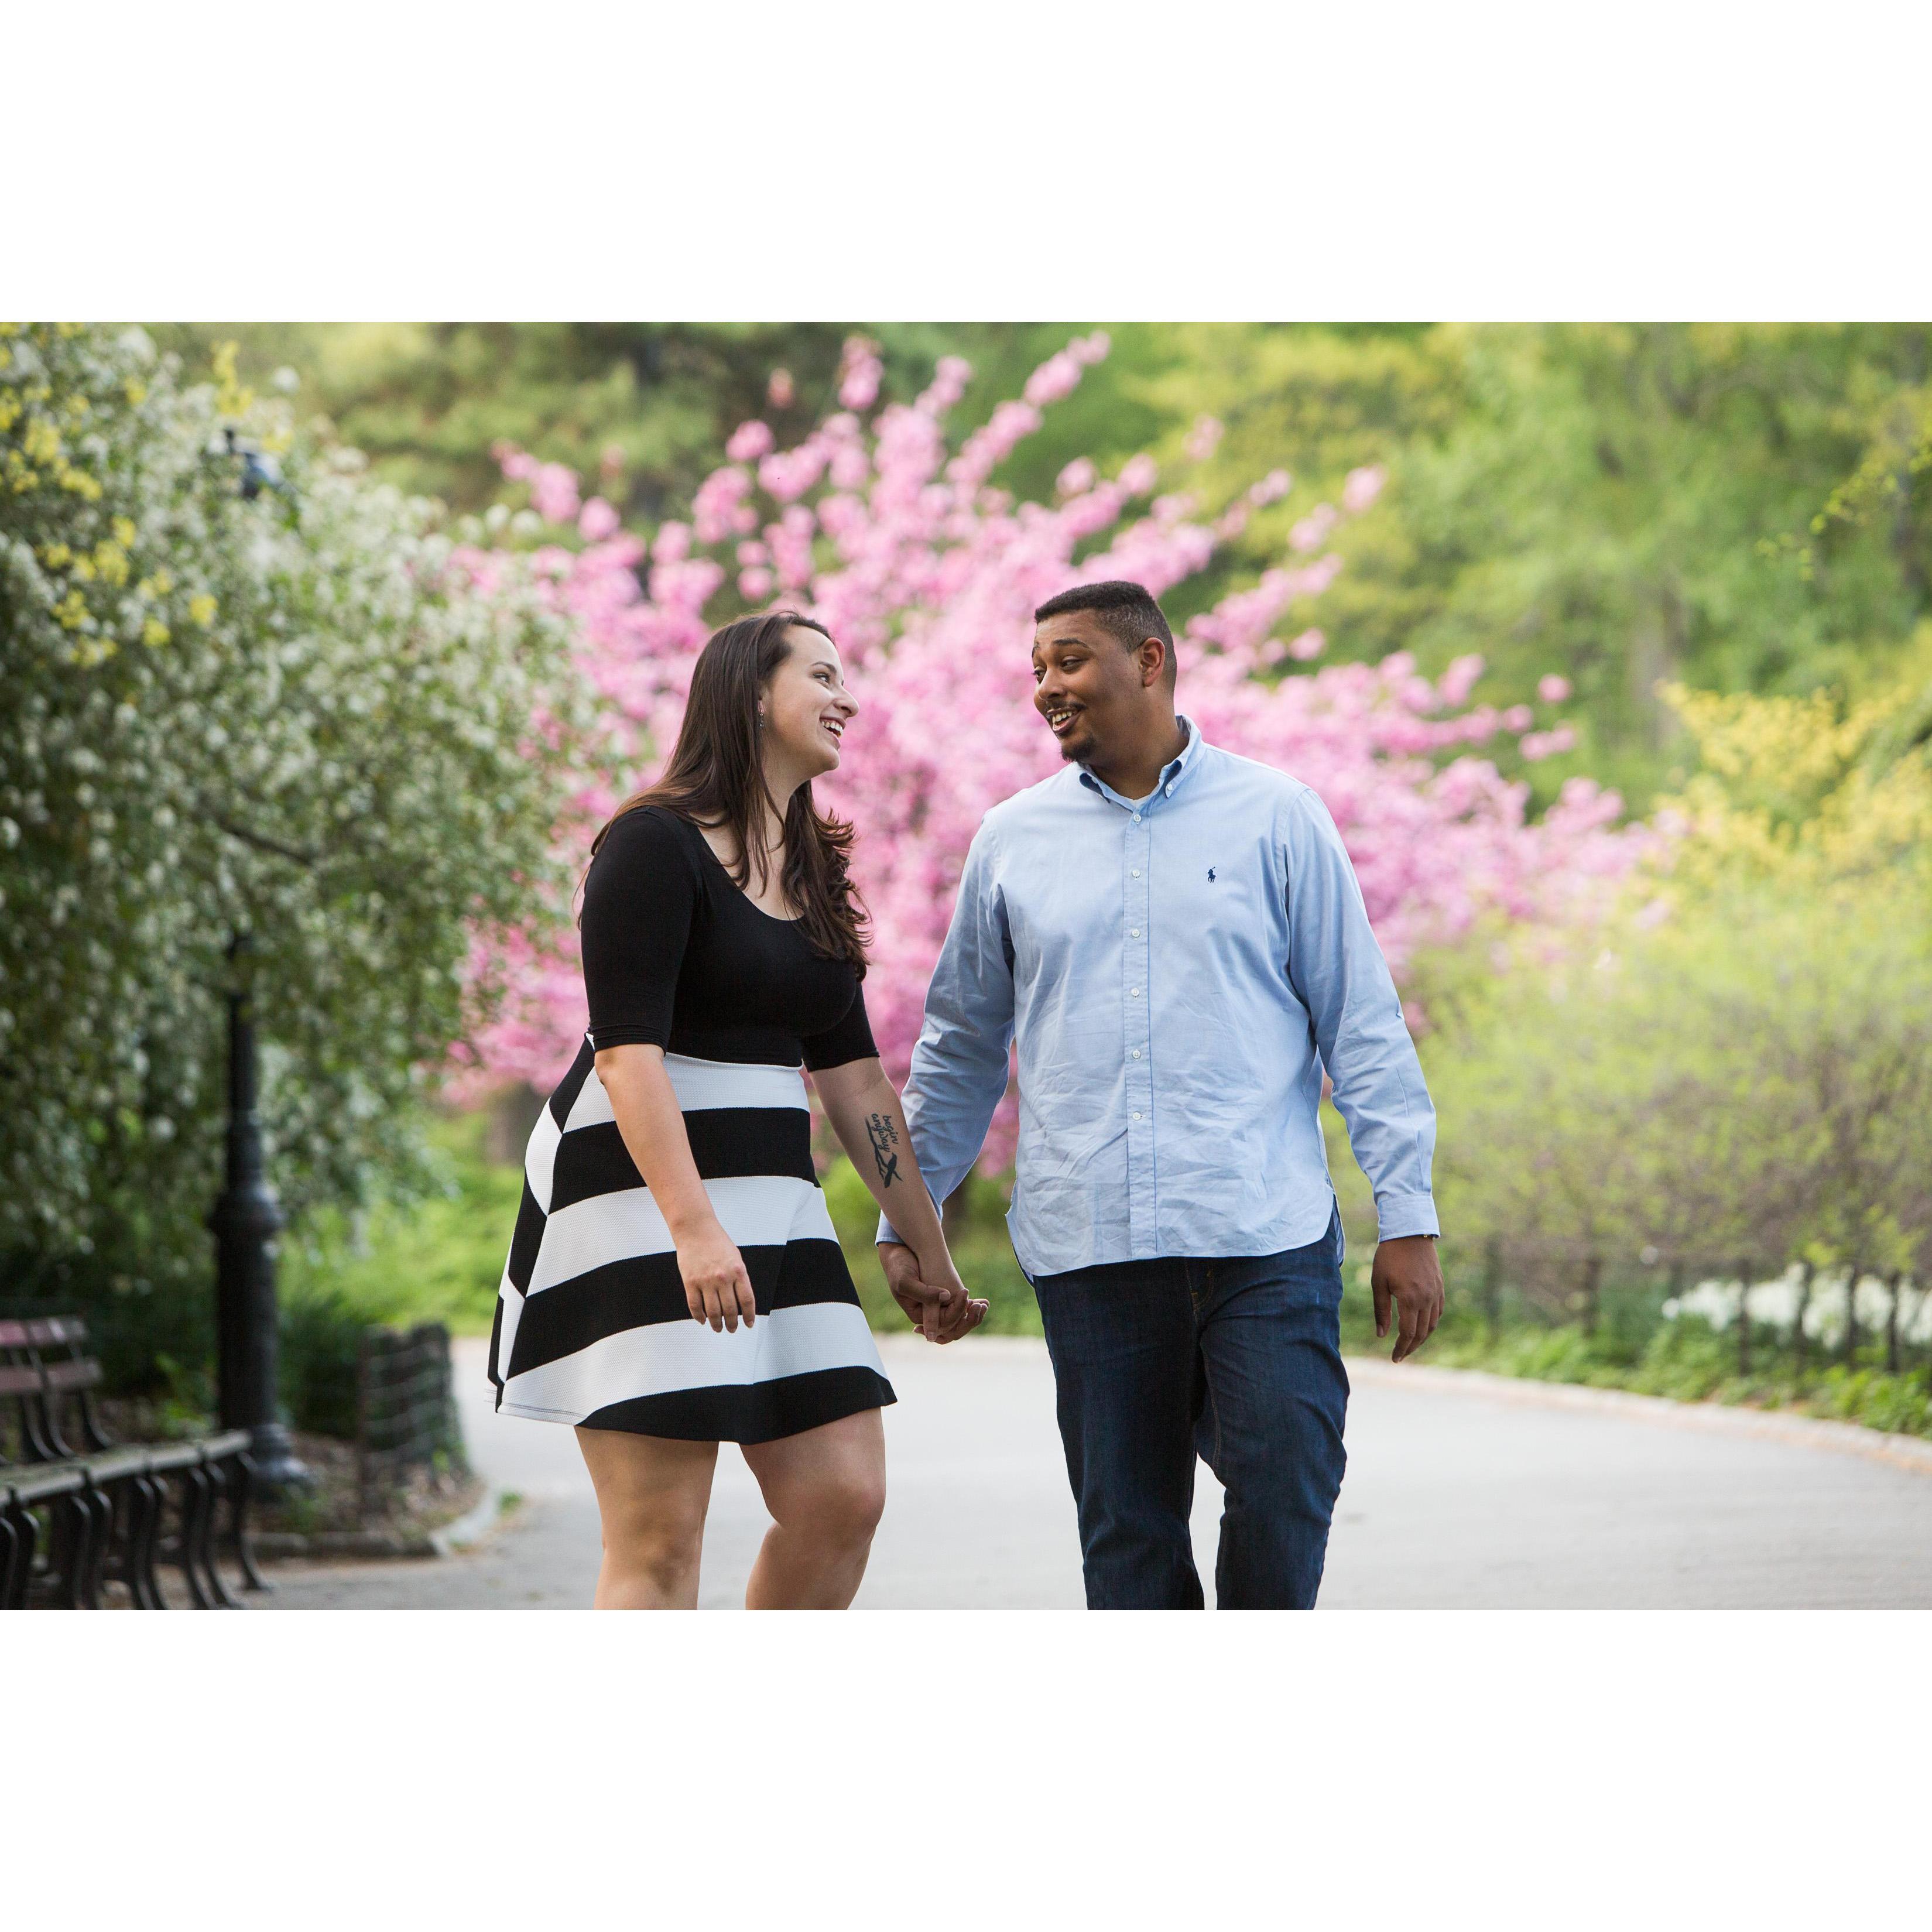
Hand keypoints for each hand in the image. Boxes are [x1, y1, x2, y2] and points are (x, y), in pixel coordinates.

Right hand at [675, 1219, 756, 1332]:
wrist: (695, 1230)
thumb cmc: (717, 1242)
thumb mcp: (736, 1258)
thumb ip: (739, 1278)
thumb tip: (741, 1300)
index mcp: (738, 1271)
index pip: (747, 1300)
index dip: (749, 1315)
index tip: (748, 1324)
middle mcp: (723, 1278)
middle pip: (729, 1310)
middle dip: (732, 1323)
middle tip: (732, 1329)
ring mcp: (705, 1281)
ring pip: (712, 1312)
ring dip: (716, 1324)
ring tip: (718, 1328)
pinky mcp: (690, 1282)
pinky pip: (695, 1305)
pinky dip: (699, 1316)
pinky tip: (703, 1320)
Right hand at [878, 1241, 987, 1343]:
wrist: (900, 1253)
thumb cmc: (899, 1267)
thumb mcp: (906, 1281)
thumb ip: (924, 1293)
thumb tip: (946, 1298)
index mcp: (918, 1315)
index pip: (942, 1324)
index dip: (957, 1312)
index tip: (965, 1293)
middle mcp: (929, 1314)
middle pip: (953, 1329)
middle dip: (969, 1321)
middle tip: (981, 1306)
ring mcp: (937, 1306)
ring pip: (959, 1321)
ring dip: (973, 1316)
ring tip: (984, 1304)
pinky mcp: (944, 1297)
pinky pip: (960, 1309)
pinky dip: (971, 1306)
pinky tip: (983, 1301)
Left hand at [1372, 1235, 1443, 1362]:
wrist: (1409, 1233)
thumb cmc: (1389, 1256)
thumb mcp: (1378, 1283)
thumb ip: (1381, 1311)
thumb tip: (1381, 1335)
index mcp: (1410, 1299)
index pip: (1407, 1333)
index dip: (1401, 1348)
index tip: (1394, 1358)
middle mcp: (1426, 1299)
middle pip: (1421, 1333)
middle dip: (1410, 1347)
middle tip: (1400, 1356)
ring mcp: (1436, 1293)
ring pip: (1432, 1324)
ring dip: (1421, 1338)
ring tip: (1409, 1344)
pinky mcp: (1440, 1287)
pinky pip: (1438, 1312)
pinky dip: (1430, 1323)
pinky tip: (1421, 1326)